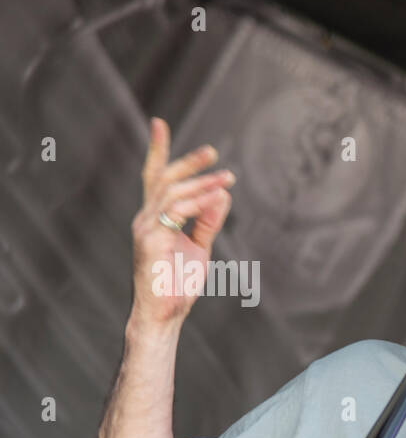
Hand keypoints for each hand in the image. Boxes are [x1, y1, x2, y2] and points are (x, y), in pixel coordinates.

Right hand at [130, 117, 235, 325]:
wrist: (164, 315)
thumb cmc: (178, 284)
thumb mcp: (200, 247)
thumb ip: (209, 221)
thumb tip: (223, 194)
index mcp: (155, 218)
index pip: (155, 178)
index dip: (158, 150)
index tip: (159, 122)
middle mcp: (145, 219)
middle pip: (164, 179)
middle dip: (188, 162)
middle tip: (213, 152)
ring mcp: (145, 229)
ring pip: (172, 193)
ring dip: (202, 183)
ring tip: (227, 177)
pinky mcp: (150, 241)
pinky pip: (175, 213)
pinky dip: (197, 203)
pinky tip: (216, 197)